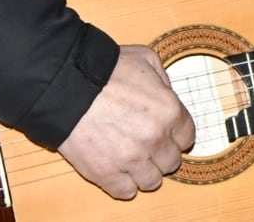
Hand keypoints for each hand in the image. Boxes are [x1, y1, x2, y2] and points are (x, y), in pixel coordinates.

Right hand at [57, 45, 194, 199]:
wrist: (66, 86)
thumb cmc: (104, 70)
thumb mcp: (146, 61)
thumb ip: (164, 81)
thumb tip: (166, 95)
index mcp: (169, 111)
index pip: (187, 138)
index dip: (176, 136)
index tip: (167, 135)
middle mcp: (154, 138)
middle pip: (172, 162)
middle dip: (162, 154)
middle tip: (149, 147)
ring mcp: (130, 159)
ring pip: (152, 181)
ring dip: (146, 172)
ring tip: (135, 161)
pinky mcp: (105, 173)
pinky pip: (126, 192)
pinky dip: (125, 185)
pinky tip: (120, 173)